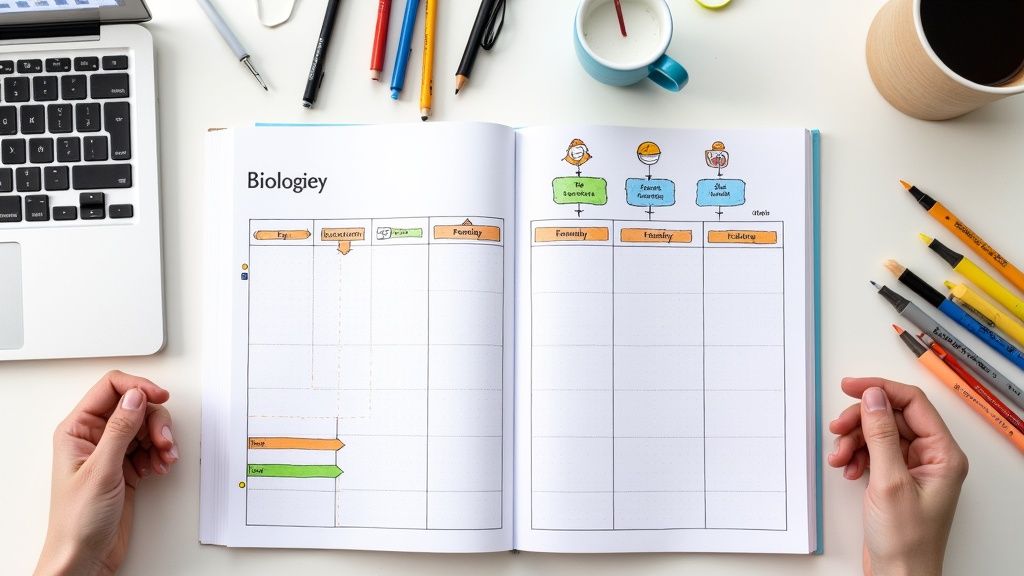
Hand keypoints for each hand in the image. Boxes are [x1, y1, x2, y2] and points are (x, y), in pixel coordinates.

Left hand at [36, 371, 177, 575]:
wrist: (85, 556)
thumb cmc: (78, 520)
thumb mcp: (101, 470)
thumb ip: (120, 429)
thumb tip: (135, 396)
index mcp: (78, 429)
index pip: (111, 388)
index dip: (138, 387)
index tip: (160, 397)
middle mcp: (95, 436)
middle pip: (136, 407)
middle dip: (155, 421)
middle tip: (163, 441)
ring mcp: (112, 451)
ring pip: (147, 426)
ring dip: (162, 439)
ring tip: (164, 458)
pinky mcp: (127, 466)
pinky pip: (151, 446)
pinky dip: (161, 454)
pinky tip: (160, 467)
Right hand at [829, 377, 968, 575]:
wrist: (898, 575)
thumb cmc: (906, 540)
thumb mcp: (889, 481)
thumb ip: (880, 434)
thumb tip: (874, 397)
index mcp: (943, 454)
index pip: (912, 403)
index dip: (880, 390)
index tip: (850, 387)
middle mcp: (931, 457)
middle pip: (892, 417)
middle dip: (860, 422)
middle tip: (837, 429)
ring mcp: (913, 467)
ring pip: (878, 434)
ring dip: (854, 441)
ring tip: (839, 457)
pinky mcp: (896, 478)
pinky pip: (873, 452)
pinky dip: (856, 456)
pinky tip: (848, 469)